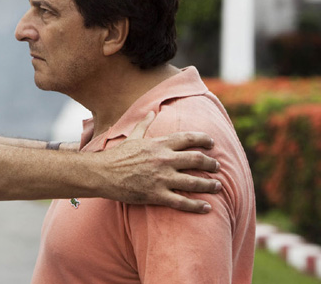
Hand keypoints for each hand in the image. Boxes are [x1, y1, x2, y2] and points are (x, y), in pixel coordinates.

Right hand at [97, 111, 220, 212]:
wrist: (103, 174)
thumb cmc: (118, 155)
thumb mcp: (132, 137)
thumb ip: (145, 125)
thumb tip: (151, 112)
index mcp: (159, 144)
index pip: (188, 138)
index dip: (204, 139)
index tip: (212, 143)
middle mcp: (164, 159)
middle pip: (197, 159)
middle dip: (211, 163)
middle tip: (217, 167)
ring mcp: (162, 178)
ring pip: (195, 181)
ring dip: (210, 185)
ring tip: (218, 186)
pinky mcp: (157, 195)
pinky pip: (182, 201)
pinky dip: (197, 206)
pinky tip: (207, 208)